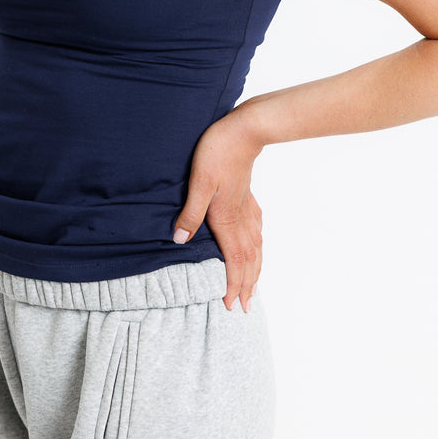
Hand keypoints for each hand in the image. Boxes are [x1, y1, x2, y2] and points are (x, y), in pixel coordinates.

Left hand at [173, 106, 263, 311]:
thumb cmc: (218, 152)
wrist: (243, 130)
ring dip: (254, 270)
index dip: (232, 284)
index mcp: (226, 218)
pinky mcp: (248, 195)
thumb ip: (190, 212)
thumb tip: (180, 241)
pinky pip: (256, 229)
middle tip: (244, 308)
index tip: (229, 305)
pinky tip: (256, 245)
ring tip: (253, 286)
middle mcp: (240, 218)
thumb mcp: (198, 181)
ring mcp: (247, 207)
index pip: (233, 260)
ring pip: (255, 246)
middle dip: (246, 285)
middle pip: (247, 259)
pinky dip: (257, 246)